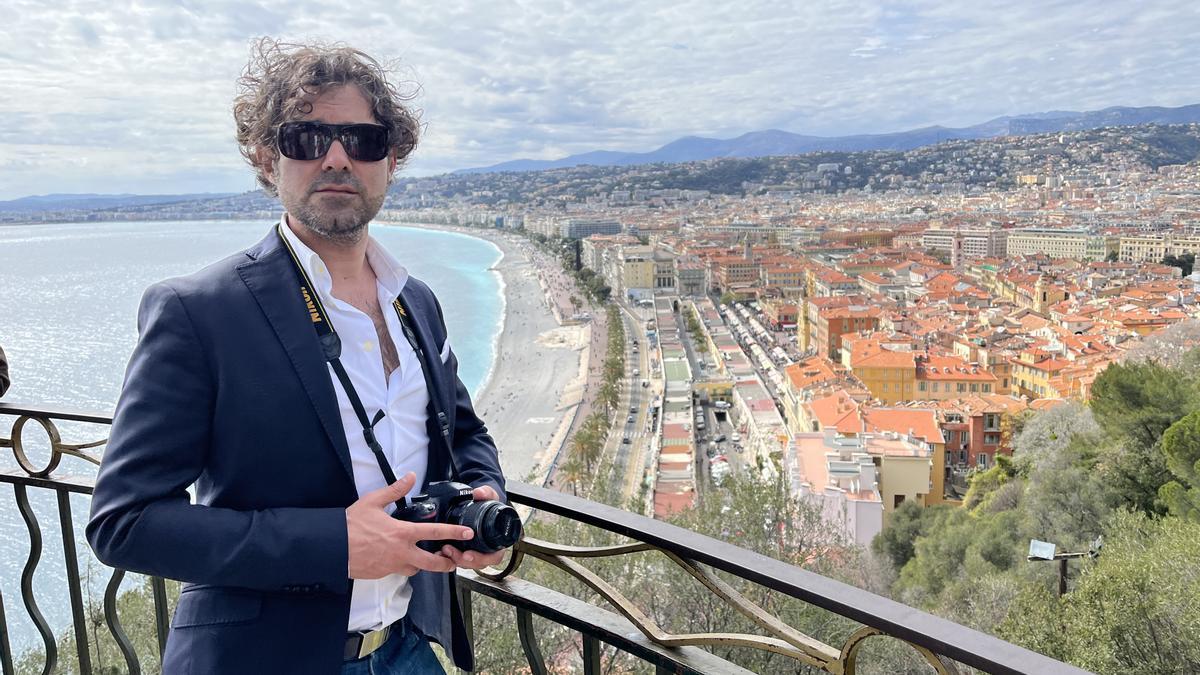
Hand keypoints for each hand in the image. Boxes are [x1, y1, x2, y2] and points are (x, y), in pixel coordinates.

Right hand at [346, 472, 474, 578]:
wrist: (331, 548)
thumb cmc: (351, 524)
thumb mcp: (373, 501)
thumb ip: (394, 490)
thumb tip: (410, 476)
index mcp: (402, 533)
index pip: (435, 532)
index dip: (454, 533)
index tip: (467, 534)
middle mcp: (401, 553)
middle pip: (432, 563)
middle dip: (447, 563)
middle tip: (454, 559)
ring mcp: (392, 566)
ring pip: (415, 569)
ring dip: (421, 564)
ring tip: (423, 556)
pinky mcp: (382, 574)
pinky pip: (398, 571)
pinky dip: (402, 566)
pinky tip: (397, 557)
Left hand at [439, 484, 507, 569]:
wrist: (480, 502)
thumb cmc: (489, 503)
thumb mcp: (489, 495)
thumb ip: (486, 492)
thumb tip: (479, 493)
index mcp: (498, 541)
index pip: (494, 557)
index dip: (482, 558)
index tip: (469, 554)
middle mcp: (488, 549)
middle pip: (478, 563)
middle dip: (464, 561)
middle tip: (452, 553)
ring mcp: (476, 550)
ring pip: (467, 563)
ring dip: (455, 559)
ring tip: (445, 549)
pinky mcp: (464, 549)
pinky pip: (458, 559)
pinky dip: (449, 557)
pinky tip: (441, 551)